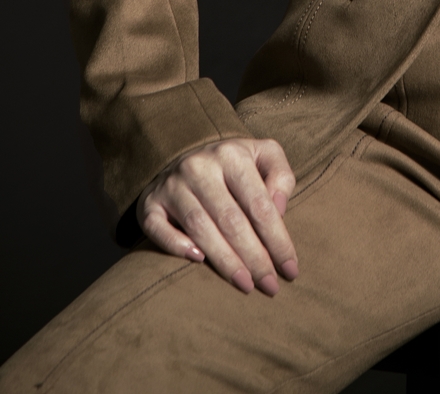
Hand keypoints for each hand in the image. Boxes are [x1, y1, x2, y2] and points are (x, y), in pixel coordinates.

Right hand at [137, 137, 297, 295]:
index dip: (277, 239)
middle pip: (231, 219)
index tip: (290, 269)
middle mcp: (199, 167)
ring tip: (246, 284)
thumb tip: (279, 209)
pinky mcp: (149, 203)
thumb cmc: (233, 165)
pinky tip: (198, 262)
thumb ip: (280, 176)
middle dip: (254, 257)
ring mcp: (171, 185)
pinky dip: (176, 245)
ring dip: (225, 261)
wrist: (184, 156)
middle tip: (270, 285)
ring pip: (200, 228)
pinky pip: (158, 228)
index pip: (258, 203)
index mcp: (231, 154)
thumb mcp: (263, 156)